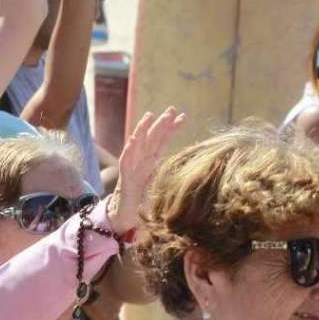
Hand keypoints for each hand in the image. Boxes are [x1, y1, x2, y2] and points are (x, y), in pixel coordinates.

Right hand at [107, 107, 184, 234]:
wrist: (127, 210)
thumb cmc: (145, 197)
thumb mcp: (162, 184)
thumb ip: (171, 177)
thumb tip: (193, 172)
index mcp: (153, 160)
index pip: (164, 140)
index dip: (172, 128)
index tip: (183, 116)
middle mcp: (143, 159)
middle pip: (153, 137)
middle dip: (161, 123)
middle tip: (171, 109)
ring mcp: (133, 164)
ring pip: (138, 143)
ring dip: (143, 129)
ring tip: (149, 115)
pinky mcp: (125, 173)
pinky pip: (126, 158)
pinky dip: (129, 148)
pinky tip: (133, 138)